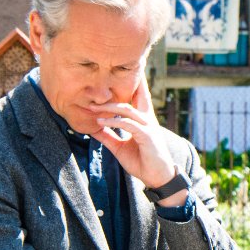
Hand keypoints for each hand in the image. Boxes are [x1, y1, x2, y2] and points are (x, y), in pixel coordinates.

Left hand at [93, 79, 183, 200]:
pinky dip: (112, 122)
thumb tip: (92, 128)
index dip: (133, 84)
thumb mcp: (120, 147)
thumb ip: (107, 136)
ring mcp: (148, 127)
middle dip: (122, 88)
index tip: (121, 72)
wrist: (157, 177)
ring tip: (91, 107)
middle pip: (136, 96)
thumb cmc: (142, 161)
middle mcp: (147, 120)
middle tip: (103, 81)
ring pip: (127, 110)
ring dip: (108, 107)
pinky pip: (128, 124)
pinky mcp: (147, 136)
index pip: (138, 98)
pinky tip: (100, 122)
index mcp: (143, 120)